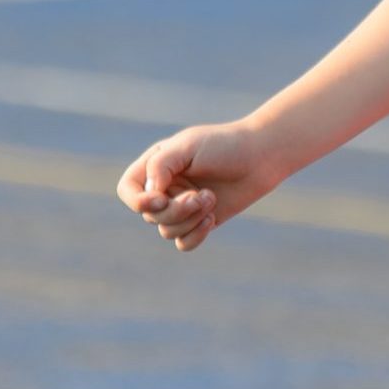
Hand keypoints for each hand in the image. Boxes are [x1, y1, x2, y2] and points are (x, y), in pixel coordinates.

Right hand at [115, 122, 275, 252]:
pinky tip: (212, 218)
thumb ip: (161, 165)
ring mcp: (182, 208)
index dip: (137, 201)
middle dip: (175, 210)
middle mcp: (164, 189)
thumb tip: (150, 194)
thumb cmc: (224, 145)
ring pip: (167, 231)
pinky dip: (195, 235)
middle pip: (150, 215)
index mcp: (155, 167)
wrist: (261, 157)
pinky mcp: (200, 222)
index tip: (161, 199)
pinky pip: (184, 243)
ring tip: (211, 198)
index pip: (127, 191)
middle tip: (200, 196)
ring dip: (190, 219)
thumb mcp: (188, 146)